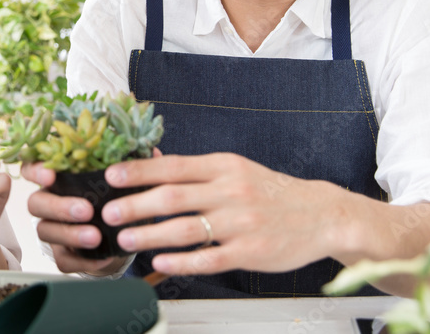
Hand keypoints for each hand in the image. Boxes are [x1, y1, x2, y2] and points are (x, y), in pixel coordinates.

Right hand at [22, 162, 125, 274]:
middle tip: (86, 210)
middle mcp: (48, 200)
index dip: (35, 170)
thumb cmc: (115, 193)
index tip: (51, 175)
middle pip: (36, 203)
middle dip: (59, 207)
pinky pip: (62, 260)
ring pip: (45, 232)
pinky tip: (103, 257)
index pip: (32, 168)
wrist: (121, 230)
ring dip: (70, 234)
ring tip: (96, 237)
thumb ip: (125, 162)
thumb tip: (148, 151)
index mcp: (57, 177)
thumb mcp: (119, 175)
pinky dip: (82, 260)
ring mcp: (52, 228)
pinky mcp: (61, 253)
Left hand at [100, 152, 338, 275]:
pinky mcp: (250, 252)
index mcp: (224, 166)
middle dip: (135, 206)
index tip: (112, 176)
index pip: (174, 166)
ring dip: (150, 236)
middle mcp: (230, 191)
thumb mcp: (235, 169)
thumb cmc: (271, 191)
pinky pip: (209, 258)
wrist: (321, 214)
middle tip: (108, 213)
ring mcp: (241, 223)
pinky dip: (181, 261)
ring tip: (125, 240)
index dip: (139, 171)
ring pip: (186, 229)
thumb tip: (152, 166)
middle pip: (173, 198)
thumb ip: (197, 171)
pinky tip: (160, 263)